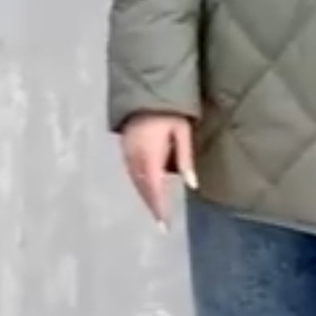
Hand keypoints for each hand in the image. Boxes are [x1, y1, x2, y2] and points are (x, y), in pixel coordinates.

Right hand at [120, 113, 197, 228]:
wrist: (145, 89)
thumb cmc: (169, 110)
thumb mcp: (182, 131)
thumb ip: (185, 158)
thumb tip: (191, 185)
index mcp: (149, 157)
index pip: (154, 190)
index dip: (159, 209)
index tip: (164, 226)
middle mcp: (134, 159)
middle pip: (143, 189)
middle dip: (152, 205)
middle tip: (161, 220)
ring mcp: (126, 154)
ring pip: (136, 182)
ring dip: (146, 195)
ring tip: (157, 206)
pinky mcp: (124, 147)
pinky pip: (132, 172)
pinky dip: (140, 183)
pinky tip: (148, 185)